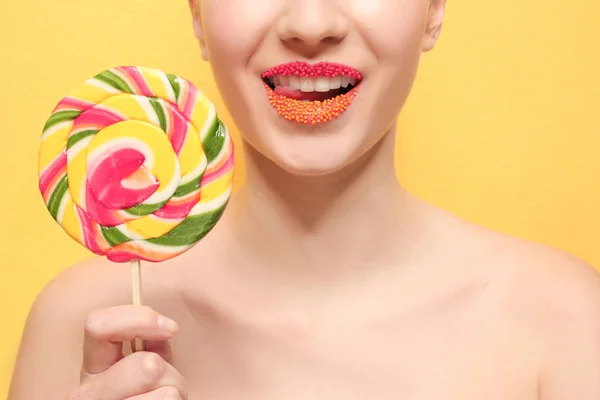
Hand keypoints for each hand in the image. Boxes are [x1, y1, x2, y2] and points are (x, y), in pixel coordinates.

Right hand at [67, 305, 187, 398]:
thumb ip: (152, 343)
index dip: (140, 319)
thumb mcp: (149, 363)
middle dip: (169, 372)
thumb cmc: (149, 394)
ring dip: (175, 393)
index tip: (171, 328)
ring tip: (164, 399)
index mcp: (93, 367)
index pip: (98, 325)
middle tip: (168, 382)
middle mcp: (88, 393)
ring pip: (166, 394)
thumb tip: (163, 327)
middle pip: (146, 365)